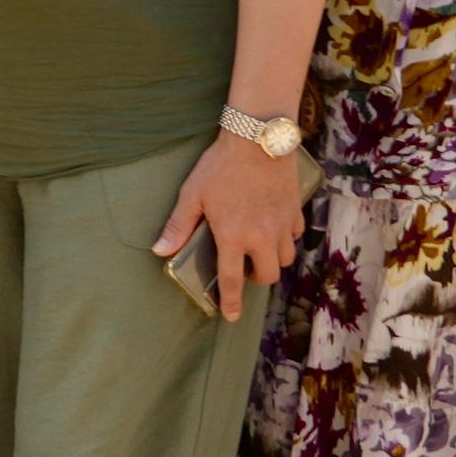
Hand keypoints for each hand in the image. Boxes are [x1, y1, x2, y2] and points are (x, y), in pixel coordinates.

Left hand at [154, 131, 303, 317]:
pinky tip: (273, 226)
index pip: (232, 280)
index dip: (231, 302)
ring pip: (285, 259)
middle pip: (267, 276)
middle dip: (256, 278)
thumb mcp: (192, 195)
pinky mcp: (295, 211)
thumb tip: (160, 250)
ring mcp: (281, 225)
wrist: (257, 139)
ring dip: (272, 259)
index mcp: (233, 236)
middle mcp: (261, 237)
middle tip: (244, 266)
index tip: (231, 316)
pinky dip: (285, 237)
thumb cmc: (220, 166)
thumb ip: (178, 225)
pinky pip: (295, 235)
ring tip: (258, 247)